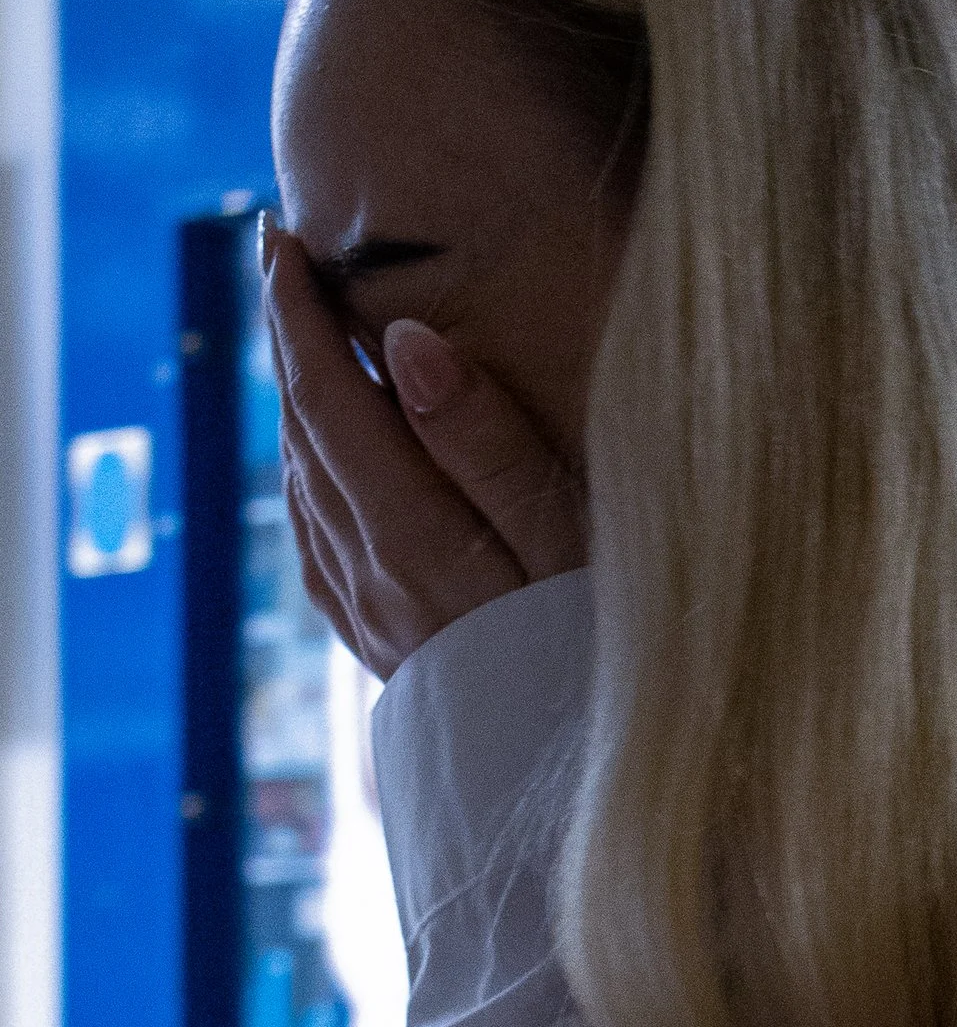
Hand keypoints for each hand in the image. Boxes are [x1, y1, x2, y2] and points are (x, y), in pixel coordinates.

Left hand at [264, 222, 588, 679]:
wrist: (580, 788)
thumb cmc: (603, 652)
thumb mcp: (568, 539)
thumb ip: (486, 443)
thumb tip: (402, 345)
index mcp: (410, 537)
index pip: (328, 398)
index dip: (299, 313)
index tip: (284, 238)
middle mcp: (369, 574)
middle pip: (303, 432)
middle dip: (289, 338)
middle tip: (283, 258)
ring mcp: (369, 616)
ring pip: (304, 483)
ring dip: (298, 400)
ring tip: (306, 337)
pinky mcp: (383, 646)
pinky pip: (319, 538)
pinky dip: (312, 472)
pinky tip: (327, 461)